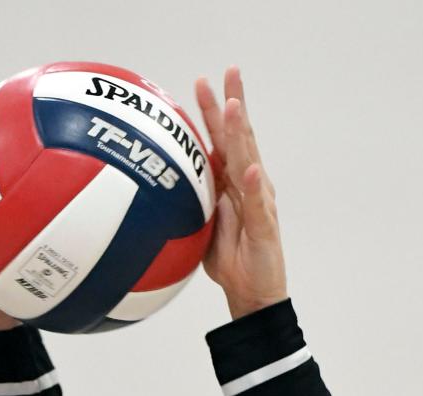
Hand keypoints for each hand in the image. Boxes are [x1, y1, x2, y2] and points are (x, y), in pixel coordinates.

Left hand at [195, 68, 286, 319]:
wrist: (252, 296)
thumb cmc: (231, 263)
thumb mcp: (200, 228)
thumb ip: (187, 203)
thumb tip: (156, 189)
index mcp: (233, 183)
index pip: (223, 140)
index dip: (213, 112)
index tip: (202, 81)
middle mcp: (249, 186)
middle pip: (240, 138)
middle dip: (233, 105)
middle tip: (228, 72)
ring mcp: (261, 203)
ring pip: (250, 162)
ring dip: (242, 134)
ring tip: (234, 107)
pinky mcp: (266, 227)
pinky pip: (259, 204)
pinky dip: (255, 186)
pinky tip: (252, 169)